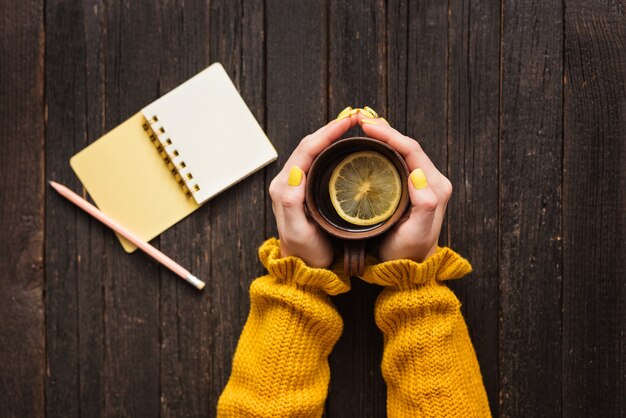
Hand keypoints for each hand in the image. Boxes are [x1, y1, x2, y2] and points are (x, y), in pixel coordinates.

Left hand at [269, 114, 358, 267]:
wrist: (304, 270)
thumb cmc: (304, 253)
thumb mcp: (298, 230)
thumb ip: (292, 202)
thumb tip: (296, 170)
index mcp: (284, 186)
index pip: (306, 150)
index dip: (327, 133)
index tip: (349, 122)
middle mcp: (288, 182)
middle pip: (310, 145)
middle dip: (331, 128)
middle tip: (355, 118)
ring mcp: (296, 185)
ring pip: (314, 151)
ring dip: (331, 136)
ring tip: (352, 126)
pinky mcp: (306, 190)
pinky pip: (318, 162)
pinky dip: (332, 149)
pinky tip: (346, 147)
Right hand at [357, 115, 452, 262]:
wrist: (409, 268)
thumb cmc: (408, 253)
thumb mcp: (416, 233)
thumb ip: (425, 204)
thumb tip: (418, 174)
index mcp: (434, 187)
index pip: (412, 151)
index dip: (390, 135)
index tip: (367, 126)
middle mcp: (431, 181)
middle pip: (408, 146)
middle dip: (385, 130)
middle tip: (361, 120)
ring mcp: (423, 184)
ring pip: (403, 151)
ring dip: (385, 136)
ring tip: (364, 126)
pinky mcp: (413, 188)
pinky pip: (399, 160)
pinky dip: (385, 148)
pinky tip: (371, 143)